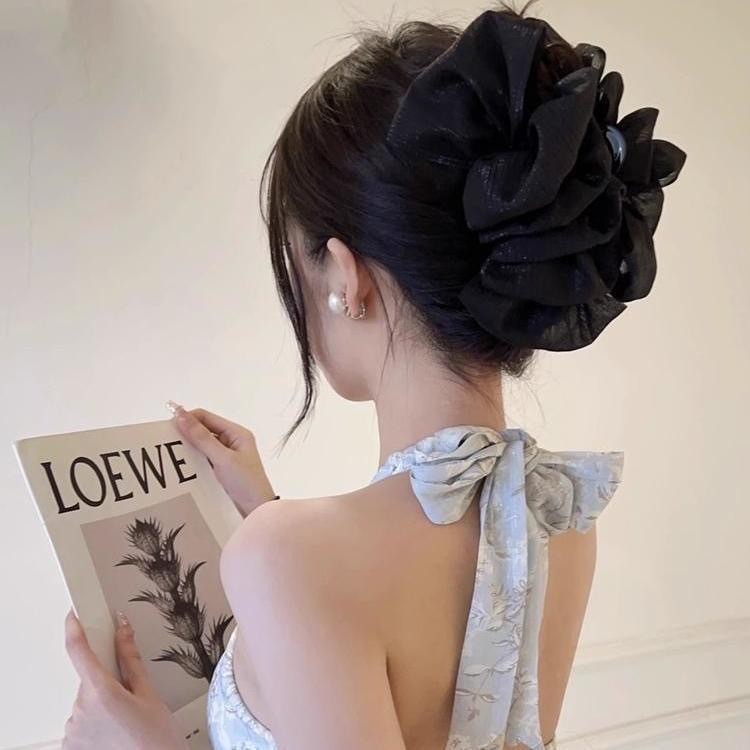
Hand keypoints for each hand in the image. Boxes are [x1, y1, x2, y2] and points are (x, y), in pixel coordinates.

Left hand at [62, 609, 187, 749]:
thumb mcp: (149, 694)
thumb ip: (130, 659)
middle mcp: (81, 712)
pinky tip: (115, 732)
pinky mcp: (71, 746)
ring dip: (101, 704)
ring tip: (126, 721)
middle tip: (129, 696)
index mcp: (102, 693)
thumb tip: (123, 630)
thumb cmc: (157, 741)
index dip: (74, 629)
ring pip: (86, 702)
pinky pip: (81, 723)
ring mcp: (73, 732)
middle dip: (106, 681)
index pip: (79, 651)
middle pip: (89, 680)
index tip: (73, 615)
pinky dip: (95, 723)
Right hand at [171, 404, 276, 517]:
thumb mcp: (222, 458)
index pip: (207, 417)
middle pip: (203, 430)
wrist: (256, 512)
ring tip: (170, 453)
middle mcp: (231, 441)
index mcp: (237, 433)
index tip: (168, 426)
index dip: (188, 418)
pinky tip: (180, 465)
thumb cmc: (245, 483)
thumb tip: (181, 416)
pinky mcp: (220, 469)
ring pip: (201, 445)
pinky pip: (202, 459)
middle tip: (165, 440)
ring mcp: (226, 456)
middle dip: (186, 433)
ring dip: (188, 448)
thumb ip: (202, 438)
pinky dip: (192, 460)